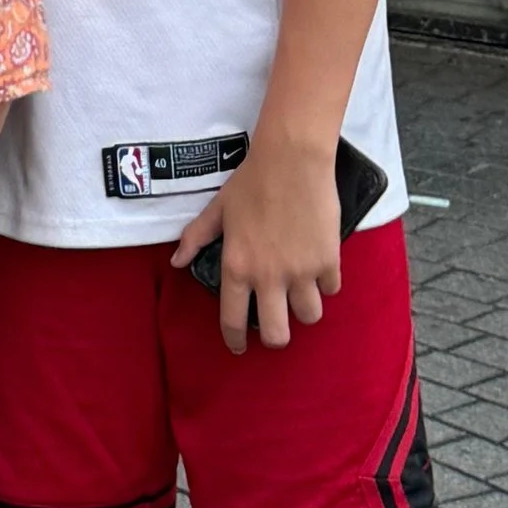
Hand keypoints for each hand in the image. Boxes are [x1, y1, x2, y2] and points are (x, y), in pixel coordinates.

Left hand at [170, 131, 341, 353]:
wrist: (292, 160)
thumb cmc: (251, 182)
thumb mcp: (217, 210)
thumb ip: (196, 238)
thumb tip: (176, 261)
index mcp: (237, 267)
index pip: (233, 320)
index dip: (236, 340)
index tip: (239, 347)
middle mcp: (268, 276)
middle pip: (277, 335)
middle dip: (276, 337)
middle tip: (276, 325)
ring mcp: (301, 271)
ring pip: (309, 316)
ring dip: (304, 309)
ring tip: (299, 294)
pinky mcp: (329, 261)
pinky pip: (331, 289)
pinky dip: (326, 284)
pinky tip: (319, 270)